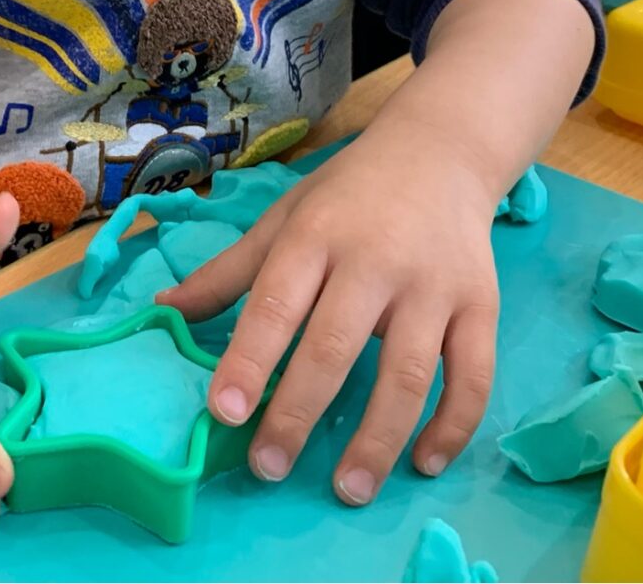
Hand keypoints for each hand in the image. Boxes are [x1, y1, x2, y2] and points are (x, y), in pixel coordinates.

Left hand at [157, 124, 501, 507]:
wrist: (441, 152)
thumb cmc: (348, 195)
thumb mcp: (284, 219)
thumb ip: (227, 273)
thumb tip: (161, 312)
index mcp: (315, 237)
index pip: (276, 304)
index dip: (248, 361)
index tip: (223, 413)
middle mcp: (375, 261)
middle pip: (335, 347)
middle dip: (297, 414)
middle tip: (269, 468)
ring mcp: (433, 286)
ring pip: (408, 374)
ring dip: (377, 439)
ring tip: (348, 491)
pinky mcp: (481, 305)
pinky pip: (472, 376)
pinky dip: (453, 427)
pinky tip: (424, 463)